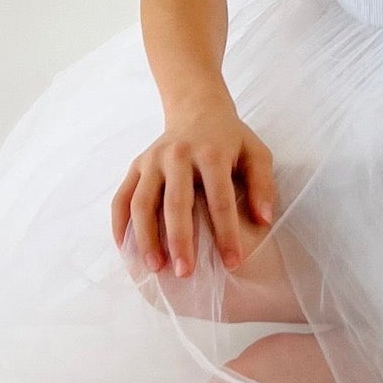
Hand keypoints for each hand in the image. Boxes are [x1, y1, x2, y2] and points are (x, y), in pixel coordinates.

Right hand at [110, 94, 275, 277]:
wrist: (197, 109)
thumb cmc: (230, 139)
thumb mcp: (256, 153)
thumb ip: (263, 184)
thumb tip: (263, 220)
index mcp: (211, 152)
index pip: (220, 198)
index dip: (227, 232)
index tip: (232, 262)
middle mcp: (178, 154)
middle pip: (176, 203)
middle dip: (180, 240)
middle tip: (186, 273)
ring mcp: (152, 160)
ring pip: (142, 202)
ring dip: (146, 237)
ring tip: (156, 268)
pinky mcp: (135, 165)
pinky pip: (121, 198)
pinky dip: (119, 224)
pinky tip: (126, 250)